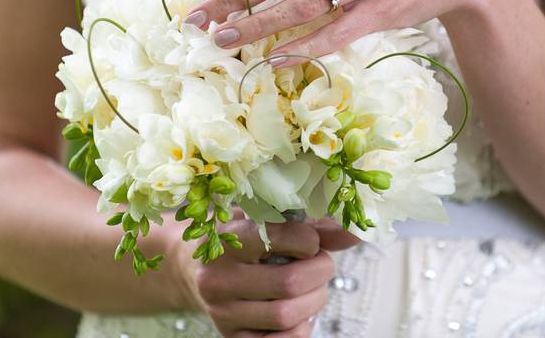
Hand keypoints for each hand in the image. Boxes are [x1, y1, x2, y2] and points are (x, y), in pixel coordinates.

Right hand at [184, 216, 336, 336]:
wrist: (191, 268)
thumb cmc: (237, 238)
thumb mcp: (263, 219)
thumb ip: (309, 224)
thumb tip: (353, 233)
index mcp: (226, 239)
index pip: (275, 237)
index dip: (308, 240)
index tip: (310, 241)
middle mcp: (218, 278)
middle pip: (289, 283)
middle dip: (320, 273)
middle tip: (320, 265)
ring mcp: (222, 312)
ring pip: (287, 315)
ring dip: (314, 301)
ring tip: (311, 288)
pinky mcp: (232, 337)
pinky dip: (301, 329)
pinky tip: (299, 311)